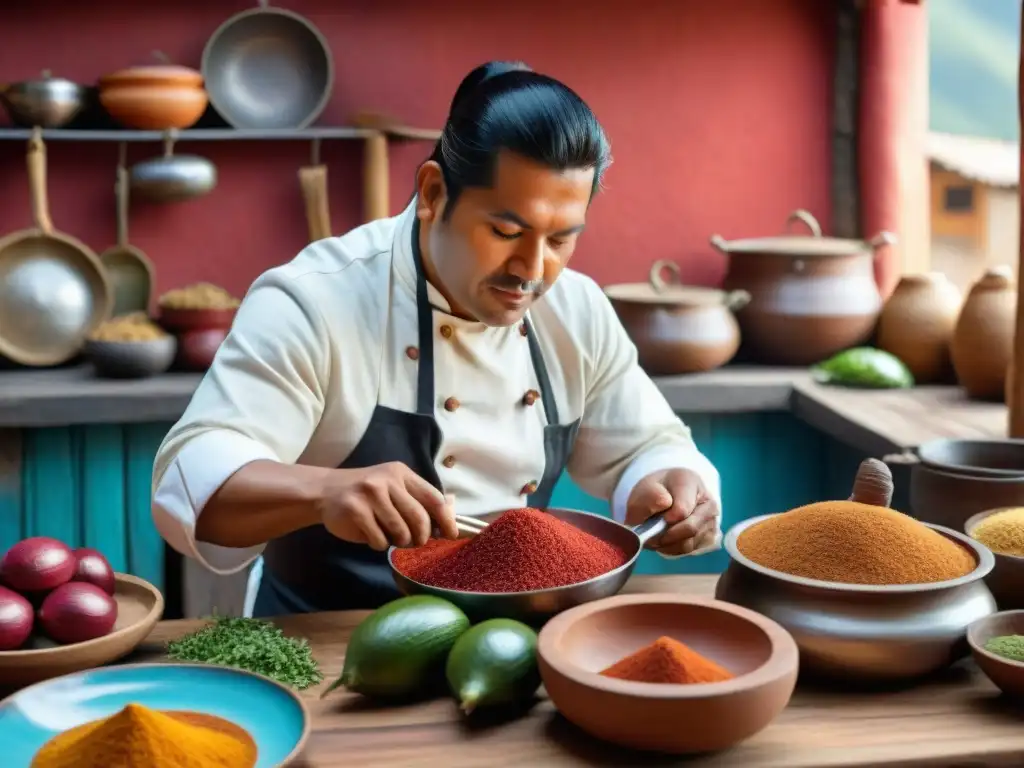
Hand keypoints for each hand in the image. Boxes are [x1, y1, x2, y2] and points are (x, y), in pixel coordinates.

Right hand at [318, 462, 457, 550]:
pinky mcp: (355, 510)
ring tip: (390, 537)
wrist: (325, 491)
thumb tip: (449, 513)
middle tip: (415, 542)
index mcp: (401, 473)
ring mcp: (370, 494)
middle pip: (419, 518)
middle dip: (421, 537)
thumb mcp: (393, 487)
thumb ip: (417, 499)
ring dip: (398, 542)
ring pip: (400, 531)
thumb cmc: (366, 493)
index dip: (446, 519)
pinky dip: (379, 544)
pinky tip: (372, 537)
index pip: (433, 497)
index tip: (451, 535)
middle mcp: (387, 480)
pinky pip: (379, 539)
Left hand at [626, 468, 719, 556]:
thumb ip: (649, 496)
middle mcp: (708, 502)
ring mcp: (711, 521)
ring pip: (688, 543)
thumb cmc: (654, 493)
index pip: (682, 509)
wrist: (662, 498)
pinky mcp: (708, 537)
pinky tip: (664, 538)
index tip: (654, 519)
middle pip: (690, 529)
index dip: (666, 519)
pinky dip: (672, 548)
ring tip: (655, 534)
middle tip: (650, 534)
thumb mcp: (644, 489)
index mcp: (690, 482)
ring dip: (667, 543)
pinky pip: (688, 550)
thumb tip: (664, 503)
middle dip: (666, 535)